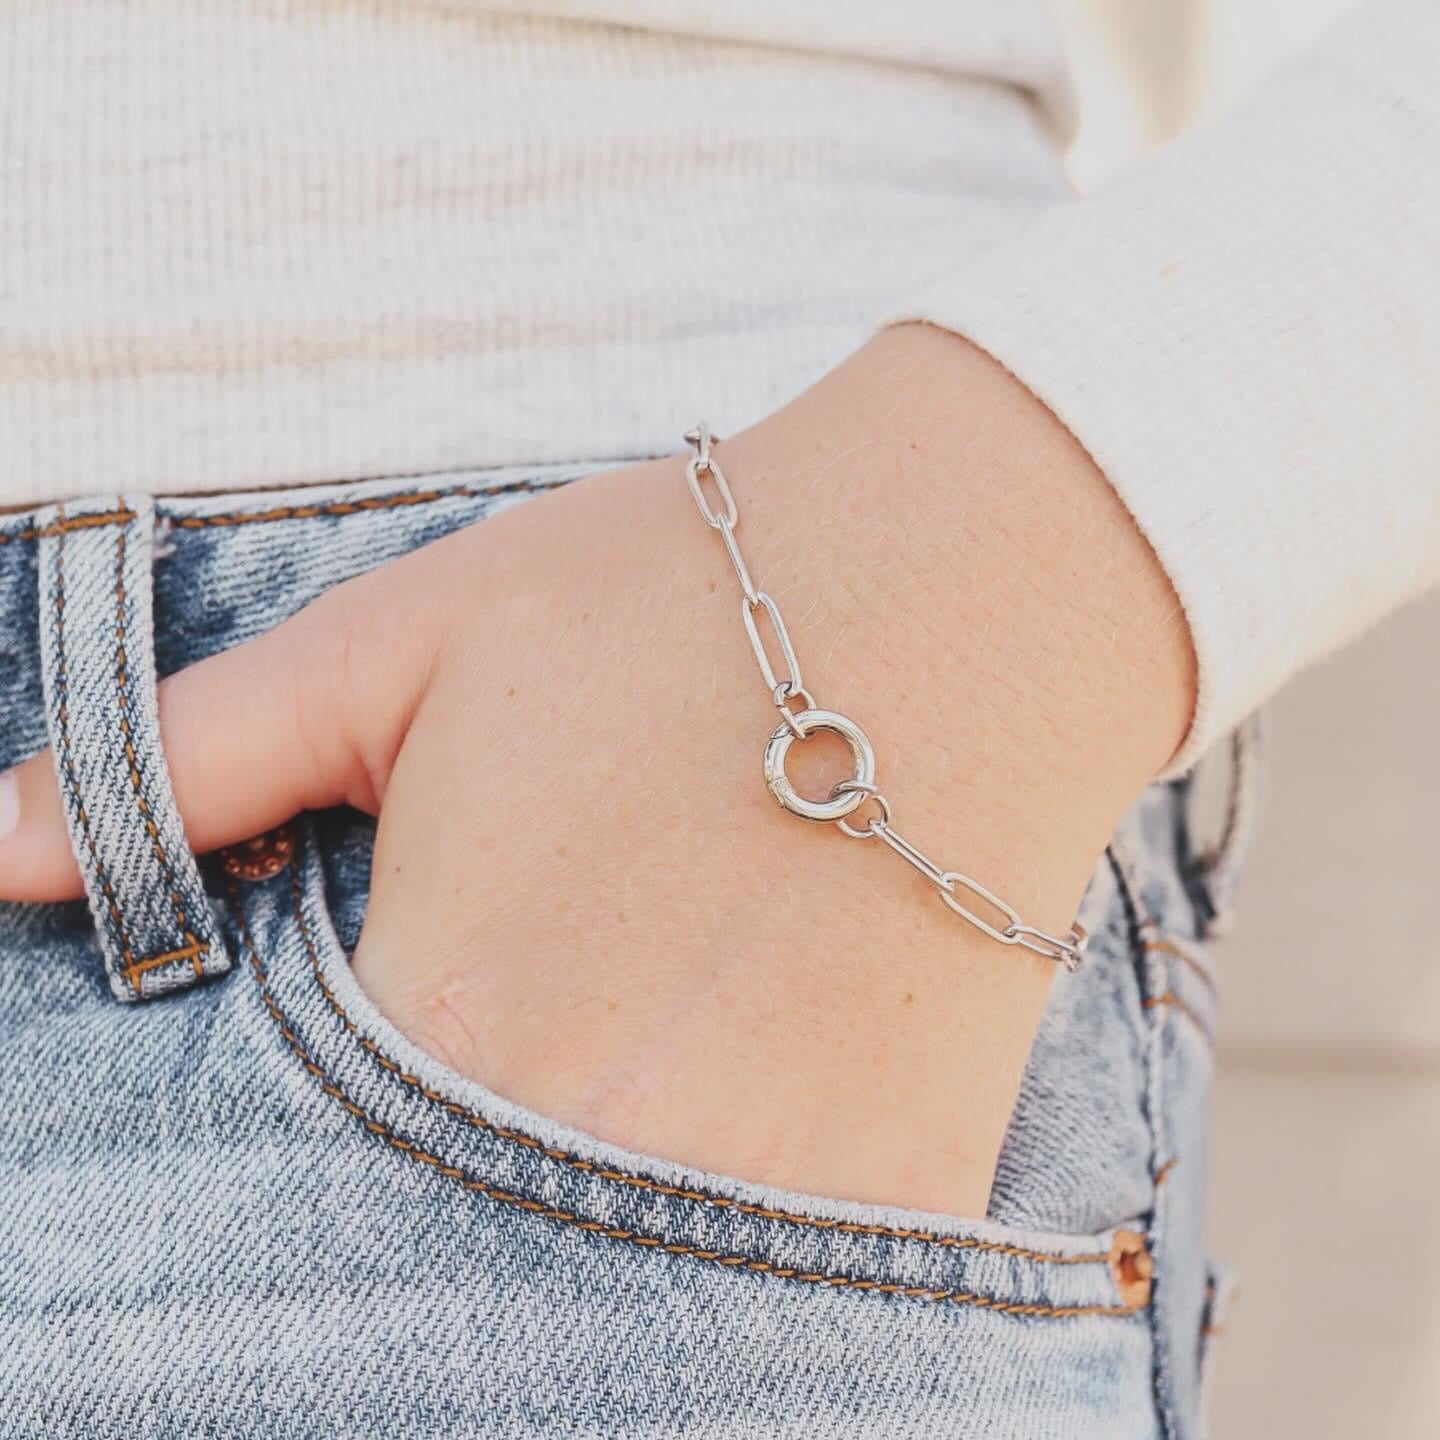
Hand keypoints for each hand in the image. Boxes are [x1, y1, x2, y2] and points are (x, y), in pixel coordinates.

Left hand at [0, 325, 1193, 1215]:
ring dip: (581, 1220)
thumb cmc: (673, 595)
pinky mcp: (902, 1191)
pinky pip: (779, 1289)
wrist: (964, 586)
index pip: (289, 1195)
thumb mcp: (409, 641)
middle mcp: (593, 1138)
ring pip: (610, 1292)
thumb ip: (185, 762)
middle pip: (447, 1258)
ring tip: (628, 1061)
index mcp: (446, 1012)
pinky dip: (731, 1240)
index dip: (296, 1173)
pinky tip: (738, 1103)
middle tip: (534, 1038)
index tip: (357, 1115)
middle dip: (439, 1190)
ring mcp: (766, 1188)